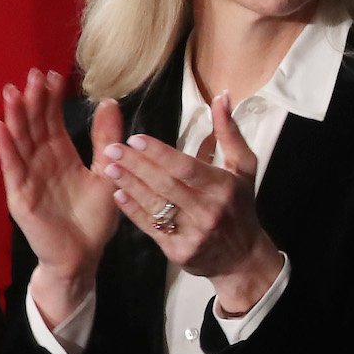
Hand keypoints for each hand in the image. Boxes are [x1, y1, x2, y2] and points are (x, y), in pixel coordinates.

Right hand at [0, 69, 122, 324]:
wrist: (83, 256)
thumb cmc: (94, 219)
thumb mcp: (107, 173)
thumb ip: (107, 139)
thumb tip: (110, 102)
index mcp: (62, 157)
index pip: (53, 122)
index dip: (52, 99)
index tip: (54, 75)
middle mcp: (42, 163)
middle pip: (34, 126)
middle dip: (32, 101)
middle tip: (33, 74)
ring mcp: (28, 178)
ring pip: (20, 141)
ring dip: (14, 117)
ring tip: (12, 91)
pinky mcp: (21, 195)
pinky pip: (12, 167)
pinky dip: (4, 146)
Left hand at [99, 93, 283, 313]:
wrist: (242, 257)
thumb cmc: (240, 205)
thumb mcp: (244, 167)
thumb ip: (229, 132)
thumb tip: (222, 97)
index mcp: (224, 187)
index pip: (186, 168)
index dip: (159, 153)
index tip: (136, 139)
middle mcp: (209, 211)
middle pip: (166, 185)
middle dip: (137, 165)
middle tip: (112, 148)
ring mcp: (193, 233)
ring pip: (155, 206)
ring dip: (130, 185)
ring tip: (109, 167)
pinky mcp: (179, 251)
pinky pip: (151, 227)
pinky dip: (132, 211)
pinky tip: (118, 194)